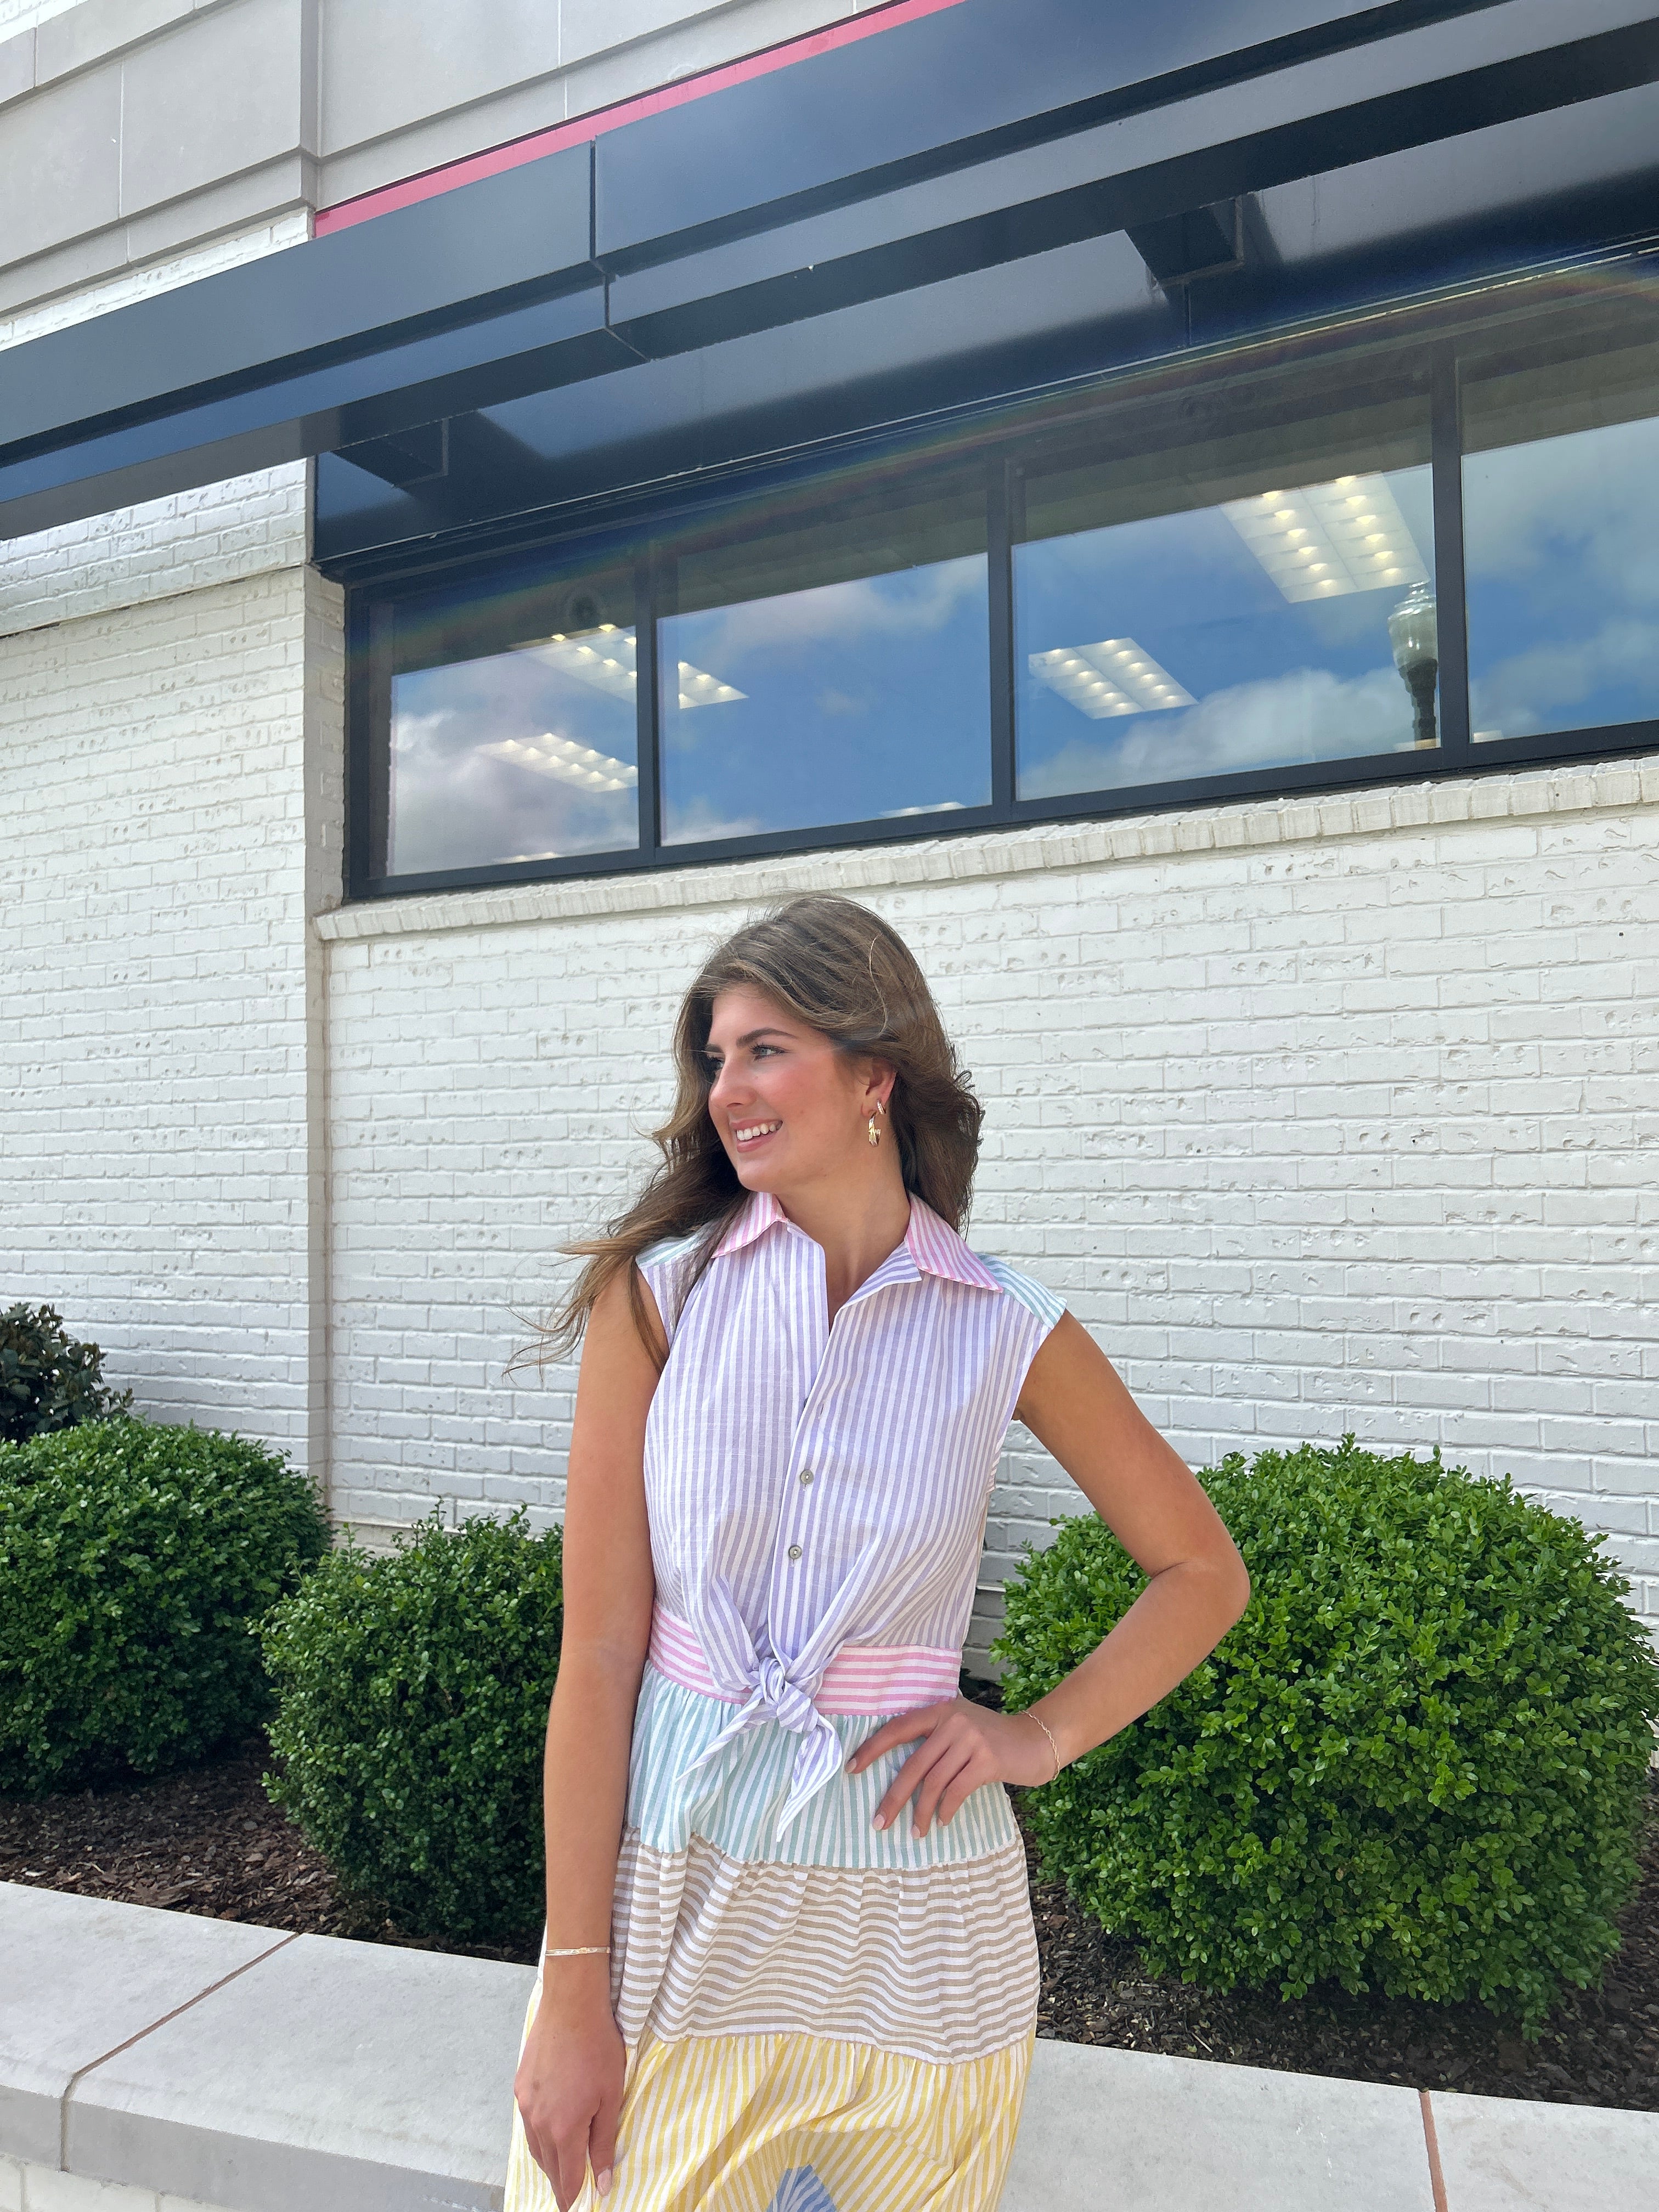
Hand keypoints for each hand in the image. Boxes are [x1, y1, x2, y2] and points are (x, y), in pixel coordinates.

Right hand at [514, 1966, 625, 2208]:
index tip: (573, 2206)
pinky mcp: (520, 2085)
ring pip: (534, 2144)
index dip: (571, 2194)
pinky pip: (527, 2121)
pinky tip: (547, 2130)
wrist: (571, 2006)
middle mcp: (538, 2121)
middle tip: (566, 2192)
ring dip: (547, 2158)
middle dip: (559, 2180)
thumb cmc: (598, 2048)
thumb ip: (604, 2143)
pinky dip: (537, 2133)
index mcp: (564, 2129)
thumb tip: (603, 2183)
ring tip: (559, 2166)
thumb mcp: (611, 2098)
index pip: (567, 2176)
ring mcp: (525, 2103)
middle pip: (548, 2164)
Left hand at [845, 1697, 1059, 1837]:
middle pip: (912, 1764)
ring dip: (920, 1811)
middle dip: (893, 1796)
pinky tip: (941, 1822)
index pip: (897, 1728)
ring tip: (915, 1832)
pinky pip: (956, 1791)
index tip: (851, 1769)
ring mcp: (970, 1739)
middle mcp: (952, 1720)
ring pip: (933, 1782)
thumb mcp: (960, 1728)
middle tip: (879, 1822)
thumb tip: (900, 1774)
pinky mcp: (987, 1760)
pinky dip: (945, 1810)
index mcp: (939, 1710)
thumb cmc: (991, 1739)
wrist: (1034, 1740)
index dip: (872, 1748)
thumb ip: (934, 1740)